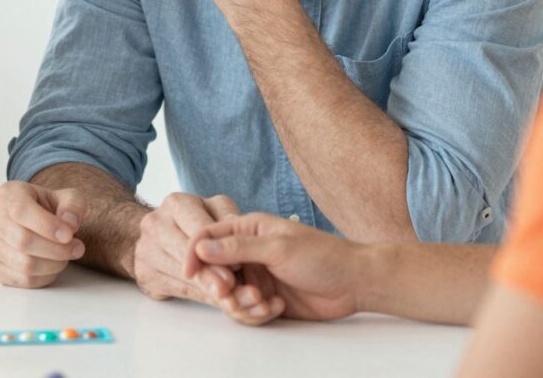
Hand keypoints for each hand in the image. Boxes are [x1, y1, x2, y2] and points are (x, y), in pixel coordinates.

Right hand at [0, 181, 86, 287]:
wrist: (37, 219)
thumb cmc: (50, 207)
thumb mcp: (68, 198)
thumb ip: (73, 206)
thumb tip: (70, 223)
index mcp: (9, 193)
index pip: (21, 210)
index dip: (47, 226)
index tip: (69, 235)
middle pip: (22, 241)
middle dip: (56, 249)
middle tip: (76, 248)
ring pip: (23, 264)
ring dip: (52, 265)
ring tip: (66, 257)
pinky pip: (20, 280)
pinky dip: (43, 277)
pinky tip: (53, 267)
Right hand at [134, 192, 272, 314]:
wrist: (159, 234)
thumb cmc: (197, 222)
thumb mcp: (216, 212)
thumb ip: (229, 224)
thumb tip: (242, 243)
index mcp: (177, 203)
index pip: (198, 229)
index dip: (218, 248)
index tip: (238, 264)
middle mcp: (156, 223)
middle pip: (186, 253)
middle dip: (211, 272)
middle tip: (231, 288)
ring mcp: (146, 248)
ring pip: (181, 274)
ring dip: (207, 290)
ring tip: (230, 300)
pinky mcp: (144, 273)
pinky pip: (176, 289)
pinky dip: (199, 297)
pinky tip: (216, 302)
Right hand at [187, 212, 365, 322]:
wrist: (353, 282)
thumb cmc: (321, 255)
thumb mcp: (277, 248)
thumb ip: (238, 247)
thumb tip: (201, 246)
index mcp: (248, 228)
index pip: (208, 237)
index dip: (195, 254)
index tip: (190, 273)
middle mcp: (248, 251)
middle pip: (214, 270)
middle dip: (221, 287)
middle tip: (232, 295)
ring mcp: (256, 275)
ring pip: (228, 295)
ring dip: (242, 303)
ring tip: (265, 302)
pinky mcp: (265, 297)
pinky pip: (246, 311)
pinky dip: (257, 313)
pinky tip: (277, 307)